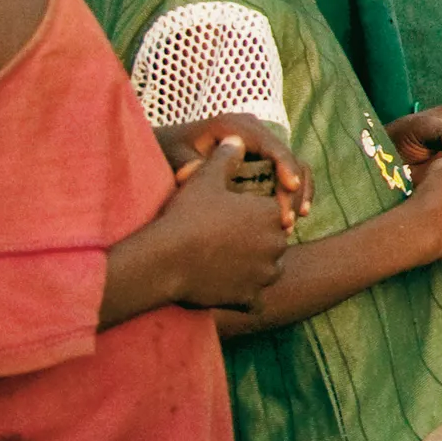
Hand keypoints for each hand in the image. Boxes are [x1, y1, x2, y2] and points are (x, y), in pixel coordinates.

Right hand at [142, 137, 291, 312]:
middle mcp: (276, 244)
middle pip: (272, 243)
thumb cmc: (185, 216)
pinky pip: (254, 300)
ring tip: (227, 266)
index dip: (252, 217)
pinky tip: (229, 291)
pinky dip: (245, 297)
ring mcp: (265, 274)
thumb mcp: (204, 179)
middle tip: (228, 244)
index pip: (272, 214)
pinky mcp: (251, 298)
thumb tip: (235, 140)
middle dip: (257, 243)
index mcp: (270, 214)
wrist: (165, 259)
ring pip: (267, 271)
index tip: (231, 220)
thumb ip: (225, 158)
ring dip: (254, 270)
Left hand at [164, 113, 308, 225]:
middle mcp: (253, 131)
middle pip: (286, 157)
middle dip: (293, 188)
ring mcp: (260, 144)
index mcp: (235, 125)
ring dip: (298, 192)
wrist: (168, 147)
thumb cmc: (170, 151)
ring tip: (295, 219)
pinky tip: (296, 213)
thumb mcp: (173, 155)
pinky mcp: (263, 157)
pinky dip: (294, 192)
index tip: (289, 188)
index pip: (270, 144)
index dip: (285, 164)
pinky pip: (287, 173)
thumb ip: (184, 163)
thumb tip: (193, 171)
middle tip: (288, 219)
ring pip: (293, 165)